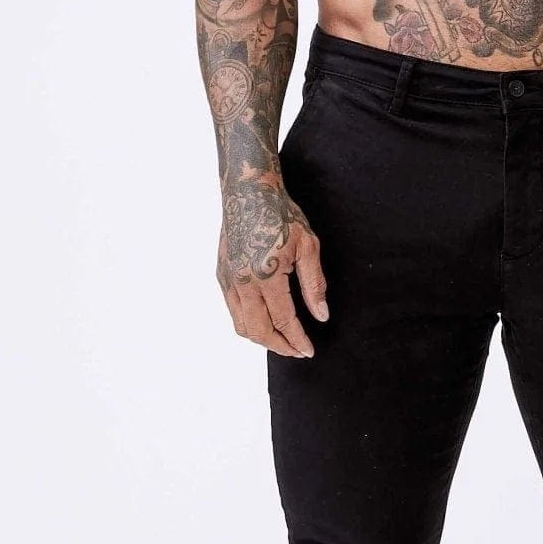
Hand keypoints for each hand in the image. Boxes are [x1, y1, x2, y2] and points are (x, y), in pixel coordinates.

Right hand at [217, 181, 327, 356]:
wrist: (248, 192)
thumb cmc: (280, 214)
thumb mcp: (308, 246)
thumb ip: (314, 285)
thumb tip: (321, 315)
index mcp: (266, 274)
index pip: (283, 320)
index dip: (297, 339)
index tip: (308, 351)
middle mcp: (243, 281)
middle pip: (259, 330)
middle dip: (279, 347)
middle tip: (297, 351)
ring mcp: (228, 279)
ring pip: (241, 325)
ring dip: (262, 338)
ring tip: (282, 341)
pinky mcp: (221, 275)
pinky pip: (233, 310)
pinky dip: (248, 323)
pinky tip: (264, 321)